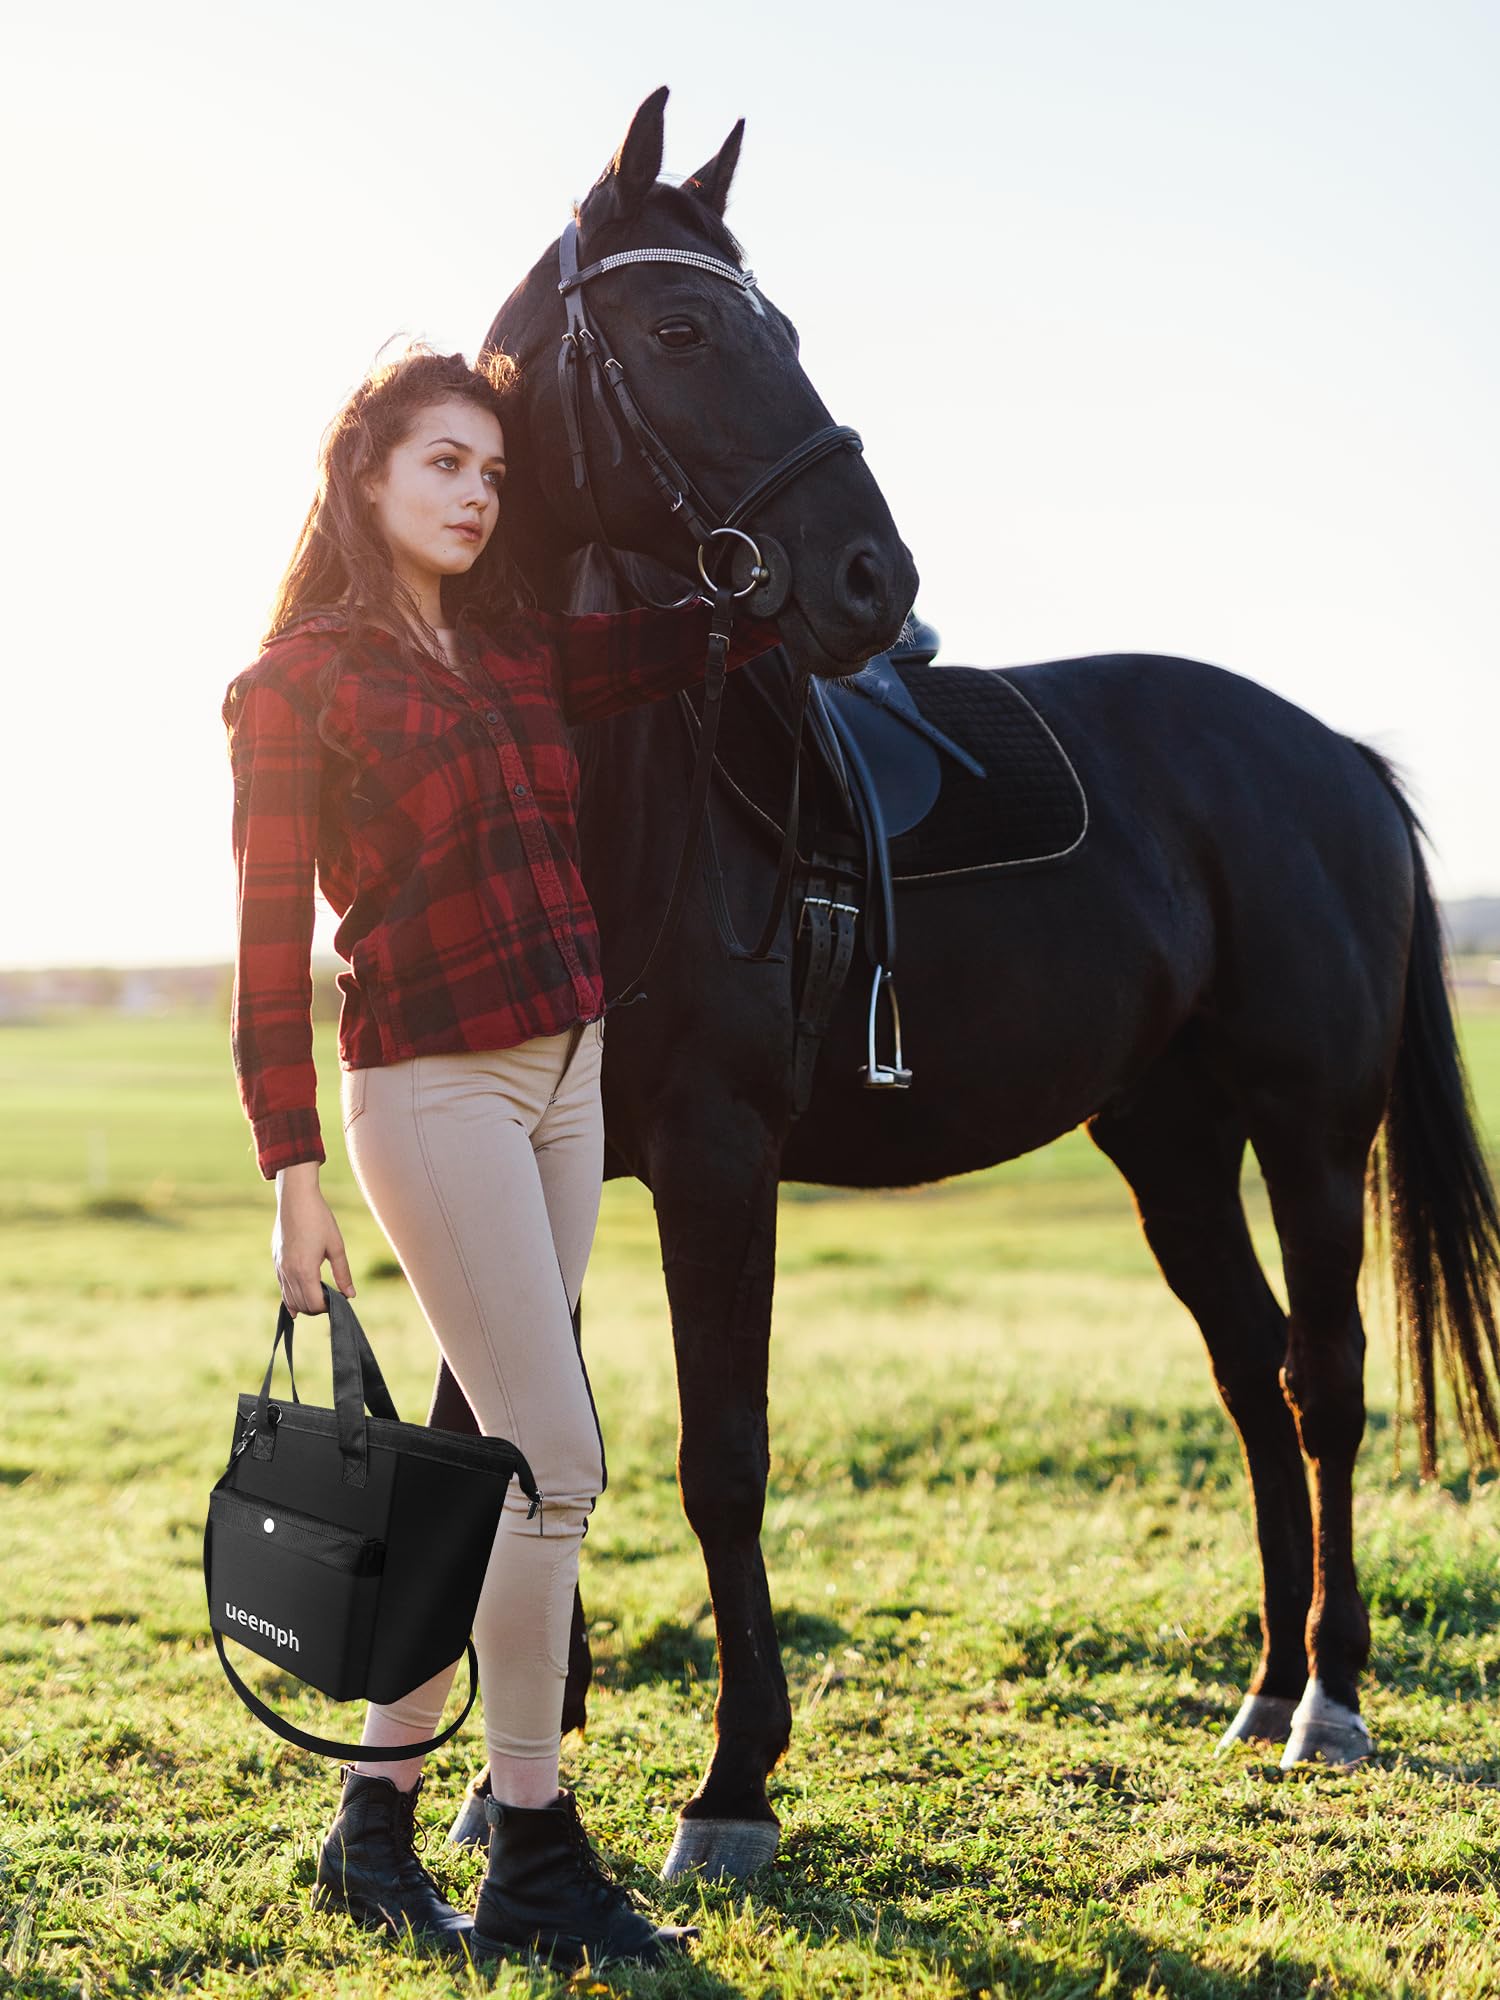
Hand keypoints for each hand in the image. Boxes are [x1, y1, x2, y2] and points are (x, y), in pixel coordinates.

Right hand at [272, 1162, 355, 1314]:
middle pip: (301, 1304)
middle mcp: (289, 1272)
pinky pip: (282, 1288)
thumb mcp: (336, 1246)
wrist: (295, 1199)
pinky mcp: (276, 1261)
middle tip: (331, 1299)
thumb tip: (350, 1295)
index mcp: (305, 1270)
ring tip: (320, 1297)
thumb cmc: (319, 1219)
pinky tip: (299, 1302)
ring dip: (304, 1304)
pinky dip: (291, 1297)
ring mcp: (280, 1267)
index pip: (314, 1303)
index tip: (339, 1300)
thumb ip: (343, 1273)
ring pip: (289, 1299)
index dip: (327, 1306)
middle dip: (317, 1307)